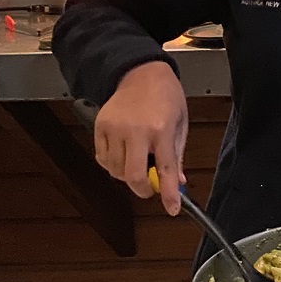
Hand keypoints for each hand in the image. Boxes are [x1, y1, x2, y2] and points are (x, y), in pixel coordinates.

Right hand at [93, 61, 187, 215]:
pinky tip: (124, 154)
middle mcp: (135, 131)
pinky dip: (113, 164)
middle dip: (142, 189)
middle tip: (150, 187)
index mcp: (161, 129)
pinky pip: (103, 159)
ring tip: (139, 160)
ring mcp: (114, 129)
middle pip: (133, 176)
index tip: (172, 209)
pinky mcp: (100, 127)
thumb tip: (179, 182)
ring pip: (116, 171)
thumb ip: (177, 154)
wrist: (140, 72)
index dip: (169, 194)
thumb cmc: (166, 95)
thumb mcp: (180, 122)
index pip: (166, 169)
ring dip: (127, 175)